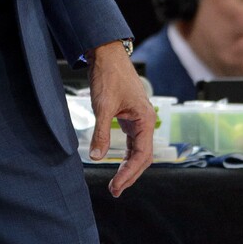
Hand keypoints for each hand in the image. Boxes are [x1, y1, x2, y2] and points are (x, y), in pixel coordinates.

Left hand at [86, 40, 154, 197]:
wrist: (106, 54)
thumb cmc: (108, 75)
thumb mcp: (103, 105)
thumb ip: (101, 132)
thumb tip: (97, 157)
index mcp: (145, 119)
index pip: (142, 155)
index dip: (129, 173)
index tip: (116, 186)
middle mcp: (145, 121)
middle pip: (142, 156)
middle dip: (130, 174)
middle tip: (115, 190)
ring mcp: (138, 118)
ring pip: (137, 149)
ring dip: (128, 166)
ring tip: (116, 183)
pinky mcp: (129, 115)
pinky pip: (131, 140)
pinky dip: (125, 154)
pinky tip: (117, 162)